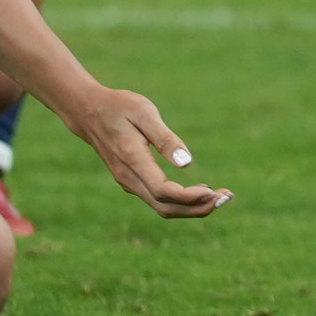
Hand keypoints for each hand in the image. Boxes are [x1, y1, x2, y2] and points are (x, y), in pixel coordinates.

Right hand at [65, 84, 230, 219]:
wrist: (89, 112)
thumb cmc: (120, 107)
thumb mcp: (144, 113)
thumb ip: (165, 139)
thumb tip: (187, 163)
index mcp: (132, 161)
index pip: (163, 191)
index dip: (189, 197)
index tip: (213, 191)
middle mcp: (129, 178)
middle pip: (165, 207)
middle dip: (197, 208)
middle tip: (227, 198)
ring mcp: (129, 182)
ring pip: (162, 207)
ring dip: (191, 207)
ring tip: (220, 197)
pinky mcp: (132, 181)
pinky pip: (158, 200)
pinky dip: (181, 201)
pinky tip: (201, 192)